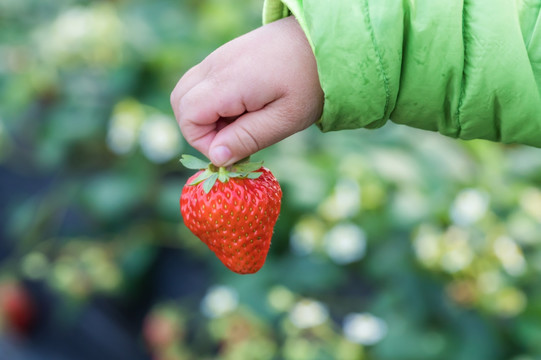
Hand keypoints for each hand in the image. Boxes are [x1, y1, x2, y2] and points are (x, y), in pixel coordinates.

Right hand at [171, 16, 323, 165]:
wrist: (322, 41)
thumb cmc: (309, 83)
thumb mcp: (284, 119)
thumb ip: (247, 138)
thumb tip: (216, 158)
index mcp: (229, 82)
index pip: (189, 116)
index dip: (203, 141)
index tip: (234, 149)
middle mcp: (216, 65)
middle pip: (180, 101)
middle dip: (198, 128)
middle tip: (234, 137)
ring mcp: (218, 57)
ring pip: (188, 90)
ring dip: (204, 114)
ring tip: (240, 122)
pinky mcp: (225, 56)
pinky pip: (203, 82)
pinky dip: (213, 101)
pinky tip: (243, 106)